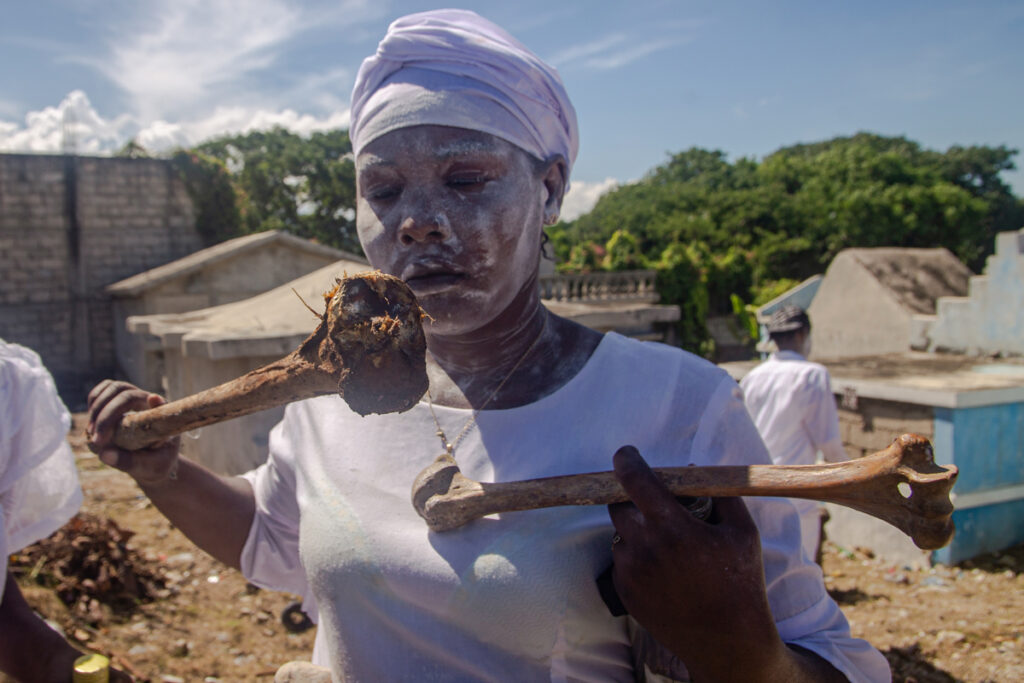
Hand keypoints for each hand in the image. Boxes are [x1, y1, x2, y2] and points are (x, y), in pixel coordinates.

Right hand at [86, 380, 179, 485]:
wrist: (157, 460)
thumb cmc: (157, 464)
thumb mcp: (150, 467)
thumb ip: (129, 462)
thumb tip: (103, 454)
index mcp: (161, 412)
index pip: (140, 399)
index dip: (116, 411)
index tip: (102, 438)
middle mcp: (148, 400)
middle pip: (121, 390)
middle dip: (104, 415)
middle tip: (96, 441)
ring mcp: (135, 398)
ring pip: (111, 387)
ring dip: (96, 408)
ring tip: (92, 434)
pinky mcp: (121, 401)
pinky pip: (105, 392)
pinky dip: (93, 404)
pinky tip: (92, 424)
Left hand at [608, 445, 787, 679]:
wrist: (727, 642)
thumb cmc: (741, 583)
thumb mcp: (744, 533)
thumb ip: (719, 494)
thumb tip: (696, 471)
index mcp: (673, 527)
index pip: (635, 480)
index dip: (627, 461)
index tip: (626, 454)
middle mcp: (645, 547)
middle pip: (618, 505)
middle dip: (633, 499)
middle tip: (655, 505)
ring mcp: (631, 572)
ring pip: (620, 534)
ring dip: (637, 531)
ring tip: (669, 547)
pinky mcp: (624, 592)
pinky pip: (622, 561)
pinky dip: (637, 557)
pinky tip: (665, 571)